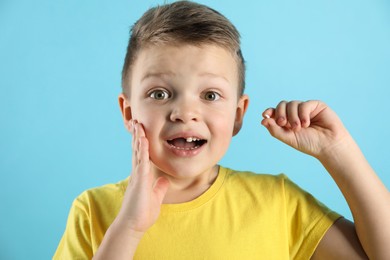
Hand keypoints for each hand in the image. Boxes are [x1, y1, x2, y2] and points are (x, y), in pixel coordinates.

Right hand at [116, 120, 169, 235]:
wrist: (133, 226)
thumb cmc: (142, 213)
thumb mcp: (156, 198)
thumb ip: (159, 188)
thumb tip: (164, 181)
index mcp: (142, 176)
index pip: (142, 155)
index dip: (142, 143)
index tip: (142, 131)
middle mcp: (138, 173)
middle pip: (137, 150)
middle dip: (137, 135)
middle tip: (136, 121)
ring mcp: (137, 176)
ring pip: (137, 152)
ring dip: (138, 137)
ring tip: (137, 124)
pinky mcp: (139, 180)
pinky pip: (141, 161)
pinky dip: (142, 149)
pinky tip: (142, 139)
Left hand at [261, 100, 349, 158]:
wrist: (328, 145)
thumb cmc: (309, 144)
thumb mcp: (289, 138)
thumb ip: (275, 130)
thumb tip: (263, 120)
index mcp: (287, 121)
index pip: (275, 112)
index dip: (269, 111)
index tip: (265, 115)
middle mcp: (295, 113)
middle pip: (282, 105)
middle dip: (281, 114)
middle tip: (283, 124)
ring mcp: (305, 108)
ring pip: (292, 104)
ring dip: (293, 116)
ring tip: (299, 128)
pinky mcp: (316, 105)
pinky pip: (304, 104)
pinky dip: (303, 114)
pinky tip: (307, 124)